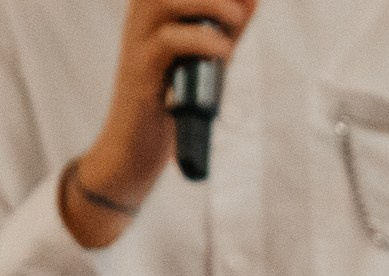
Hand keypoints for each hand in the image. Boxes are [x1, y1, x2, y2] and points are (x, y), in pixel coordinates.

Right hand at [62, 0, 258, 247]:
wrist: (138, 147)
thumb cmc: (173, 98)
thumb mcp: (206, 56)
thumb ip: (227, 28)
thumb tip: (252, 0)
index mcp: (152, 9)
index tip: (241, 0)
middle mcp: (139, 19)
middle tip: (239, 7)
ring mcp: (136, 43)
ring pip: (162, 2)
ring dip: (208, 5)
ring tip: (235, 21)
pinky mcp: (140, 72)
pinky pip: (166, 42)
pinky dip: (201, 42)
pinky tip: (224, 52)